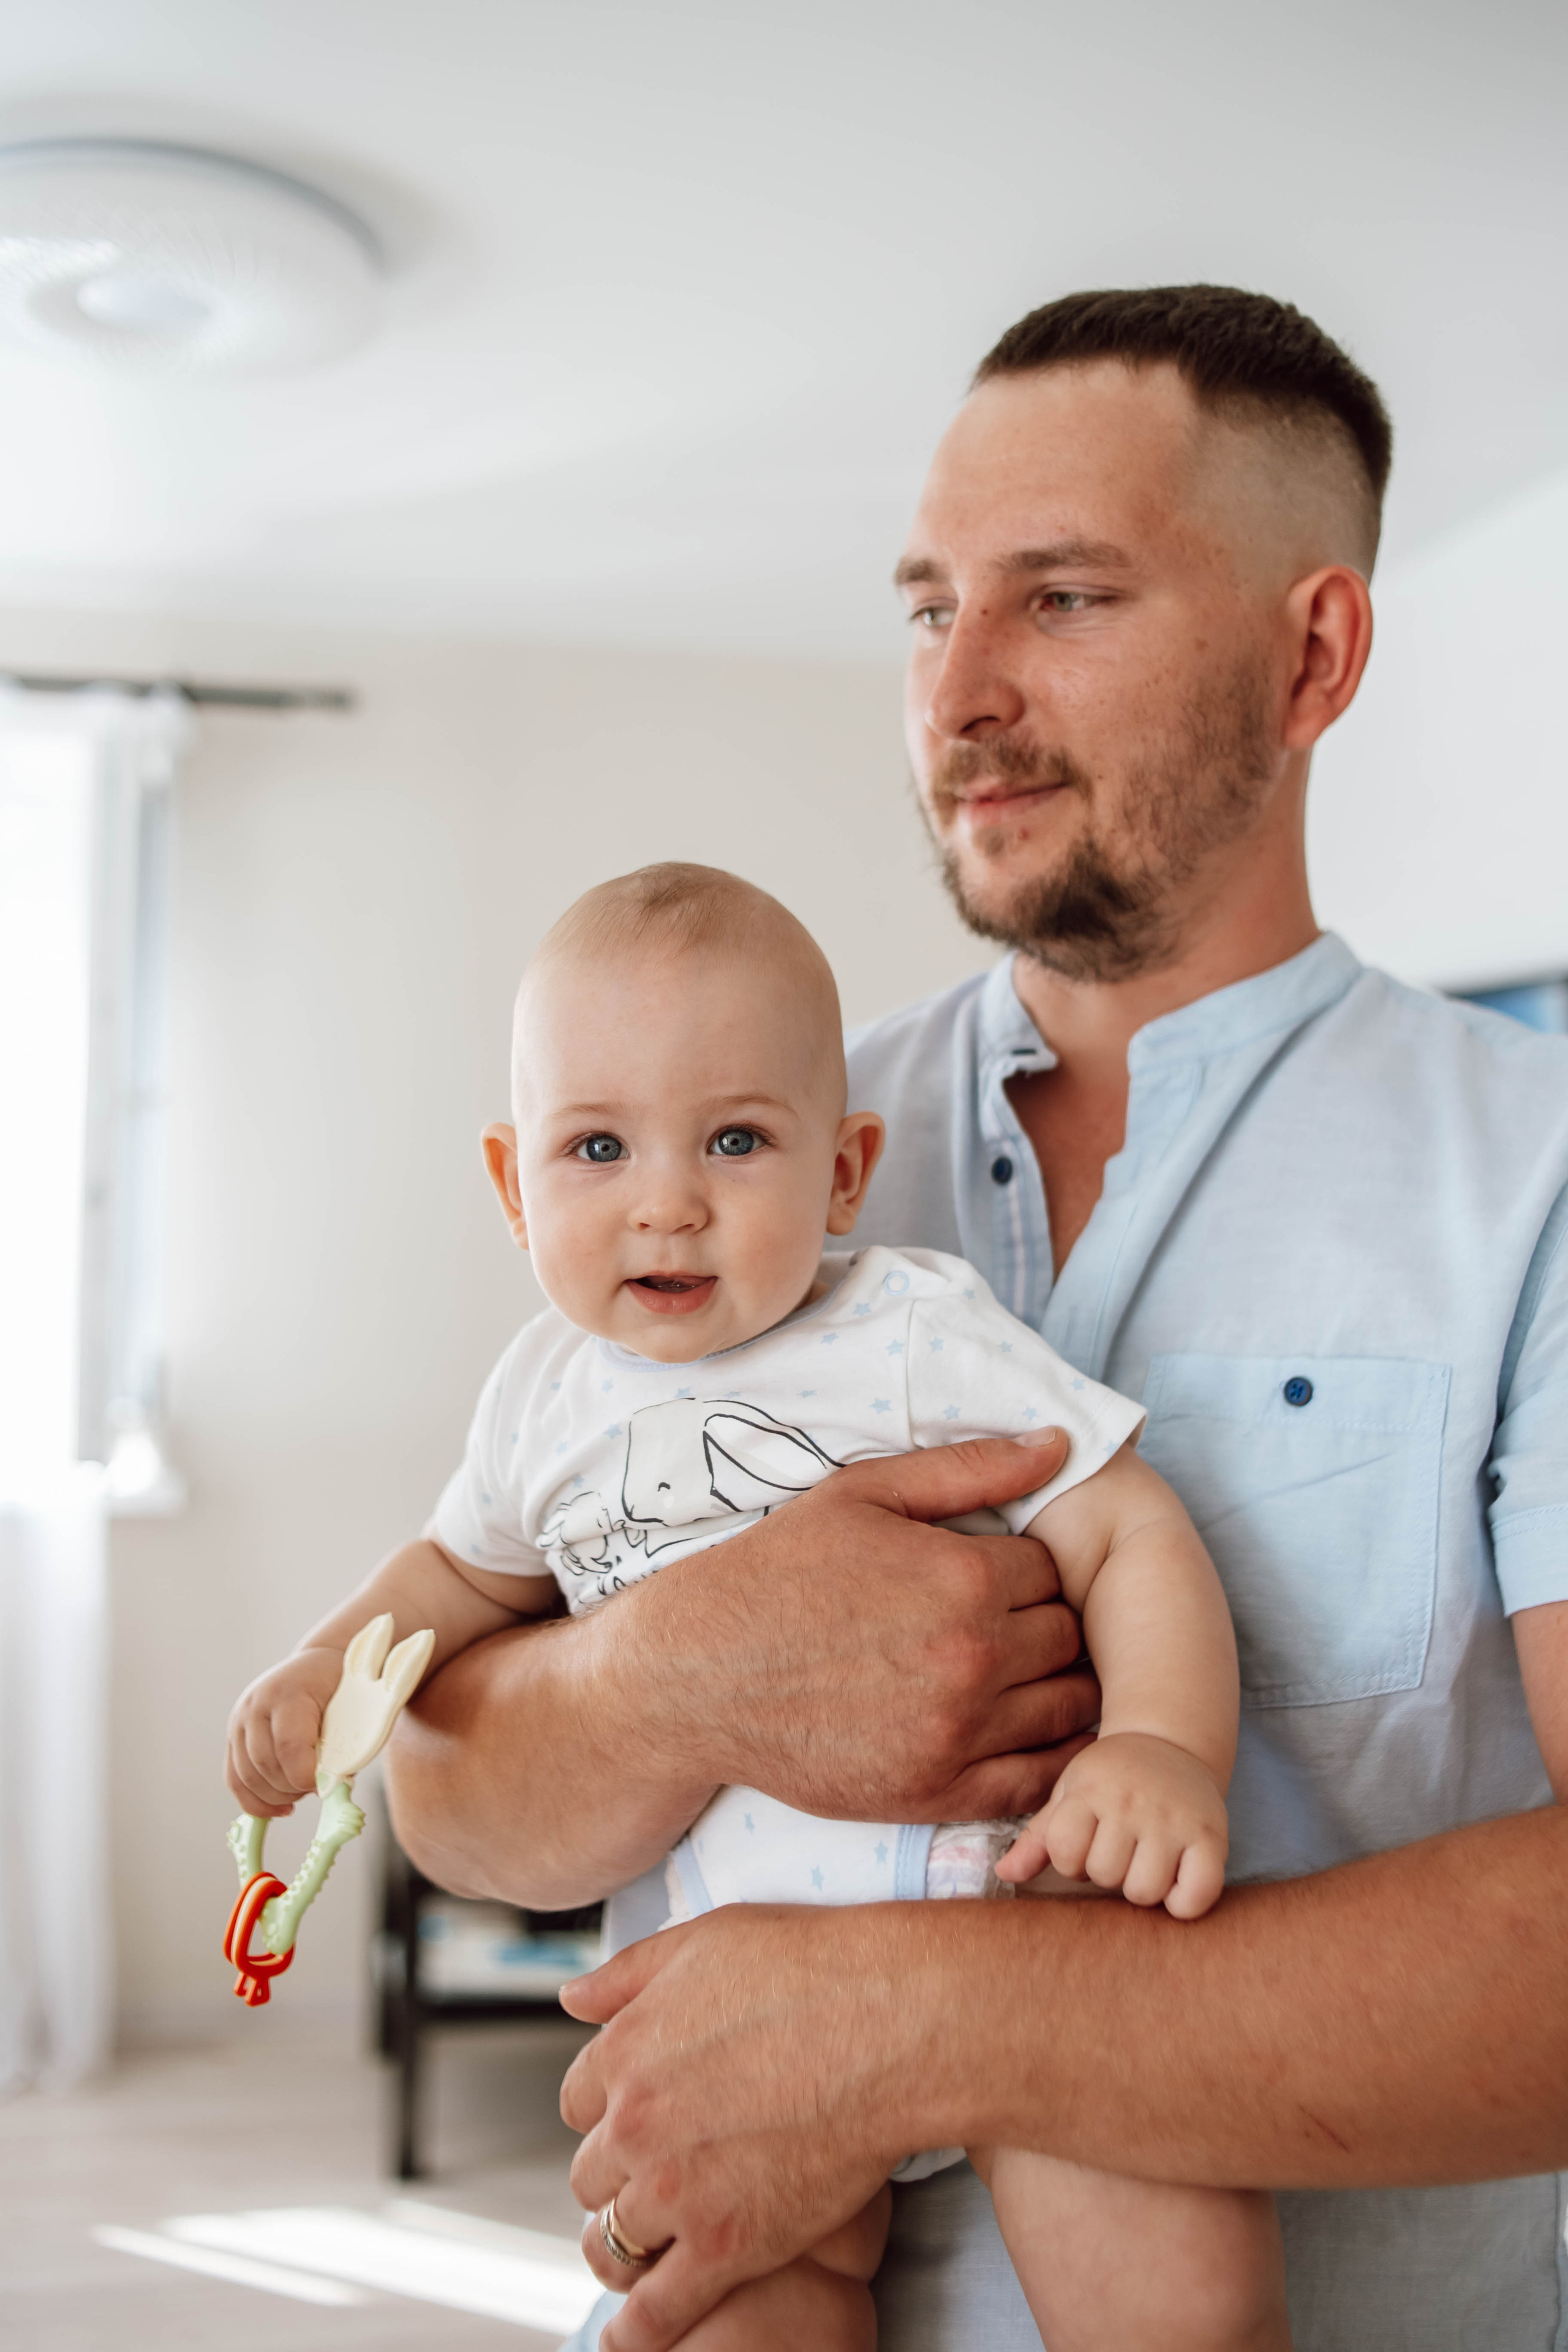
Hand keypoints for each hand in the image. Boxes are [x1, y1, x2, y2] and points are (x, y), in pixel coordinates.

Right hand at [224, 1647, 343, 1816]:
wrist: (317, 1665)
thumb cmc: (341, 1689)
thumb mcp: (352, 1708)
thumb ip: (344, 1745)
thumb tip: (330, 1786)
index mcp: (289, 1692)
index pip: (289, 1745)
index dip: (306, 1776)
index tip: (327, 1786)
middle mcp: (256, 1704)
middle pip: (265, 1765)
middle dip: (293, 1788)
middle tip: (317, 1788)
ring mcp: (239, 1720)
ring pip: (246, 1777)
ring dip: (276, 1796)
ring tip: (302, 1792)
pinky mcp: (233, 1736)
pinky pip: (235, 1780)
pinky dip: (256, 1801)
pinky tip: (281, 1808)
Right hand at [386, 1431, 1096, 1910]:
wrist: (695, 1676)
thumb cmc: (776, 1574)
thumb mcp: (861, 1495)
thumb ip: (968, 1468)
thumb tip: (1061, 1443)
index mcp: (962, 1577)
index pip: (1056, 1568)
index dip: (1029, 1568)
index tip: (997, 1574)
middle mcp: (972, 1657)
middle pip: (1070, 1637)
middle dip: (1045, 1624)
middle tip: (1003, 1622)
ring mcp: (958, 1734)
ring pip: (1070, 1707)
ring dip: (1053, 1687)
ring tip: (1010, 1673)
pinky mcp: (937, 1794)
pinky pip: (1039, 1781)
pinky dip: (1048, 1758)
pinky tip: (1017, 1732)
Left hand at [561, 1908, 929, 2351]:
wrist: (891, 2023)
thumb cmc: (812, 1969)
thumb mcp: (705, 1941)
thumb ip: (628, 1974)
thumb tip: (573, 1996)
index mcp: (625, 2051)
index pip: (577, 2100)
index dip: (609, 2107)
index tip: (637, 2114)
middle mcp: (635, 2124)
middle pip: (591, 2173)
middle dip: (620, 2171)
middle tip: (662, 2169)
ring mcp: (676, 2191)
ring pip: (616, 2237)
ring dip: (631, 2239)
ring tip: (654, 2243)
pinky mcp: (726, 2246)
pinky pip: (658, 2309)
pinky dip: (640, 2330)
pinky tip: (635, 2336)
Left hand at [996, 1731, 1227, 1916]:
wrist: (1169, 1742)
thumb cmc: (1110, 1777)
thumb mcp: (1070, 1793)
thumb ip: (1039, 1837)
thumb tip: (1004, 1874)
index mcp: (1091, 1789)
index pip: (1064, 1852)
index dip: (1070, 1858)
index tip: (1085, 1839)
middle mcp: (1132, 1801)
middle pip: (1103, 1875)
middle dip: (1106, 1871)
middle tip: (1119, 1847)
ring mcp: (1174, 1819)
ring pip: (1144, 1891)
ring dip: (1141, 1886)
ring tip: (1144, 1859)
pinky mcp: (1211, 1836)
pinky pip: (1196, 1895)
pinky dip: (1184, 1902)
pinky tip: (1176, 1881)